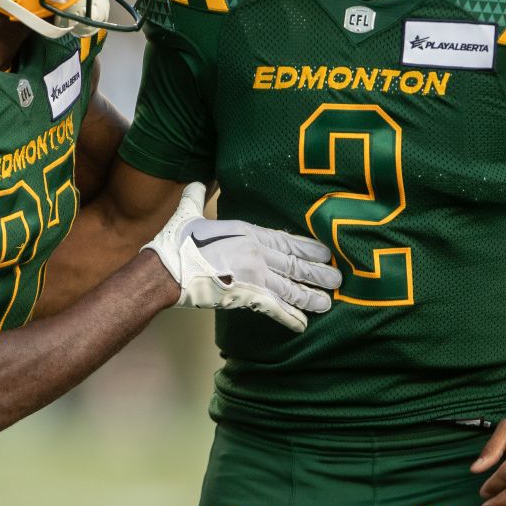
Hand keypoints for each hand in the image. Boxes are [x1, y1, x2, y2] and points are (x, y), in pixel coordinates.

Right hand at [143, 182, 339, 331]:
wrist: (168, 269)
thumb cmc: (176, 242)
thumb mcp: (189, 212)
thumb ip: (197, 196)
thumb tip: (196, 181)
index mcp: (247, 232)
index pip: (285, 240)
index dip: (307, 248)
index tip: (324, 252)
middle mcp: (256, 253)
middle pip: (295, 265)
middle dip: (317, 273)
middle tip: (337, 279)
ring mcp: (254, 276)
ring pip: (291, 288)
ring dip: (310, 297)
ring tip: (328, 303)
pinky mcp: (247, 297)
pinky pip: (275, 309)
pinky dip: (290, 318)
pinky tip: (303, 325)